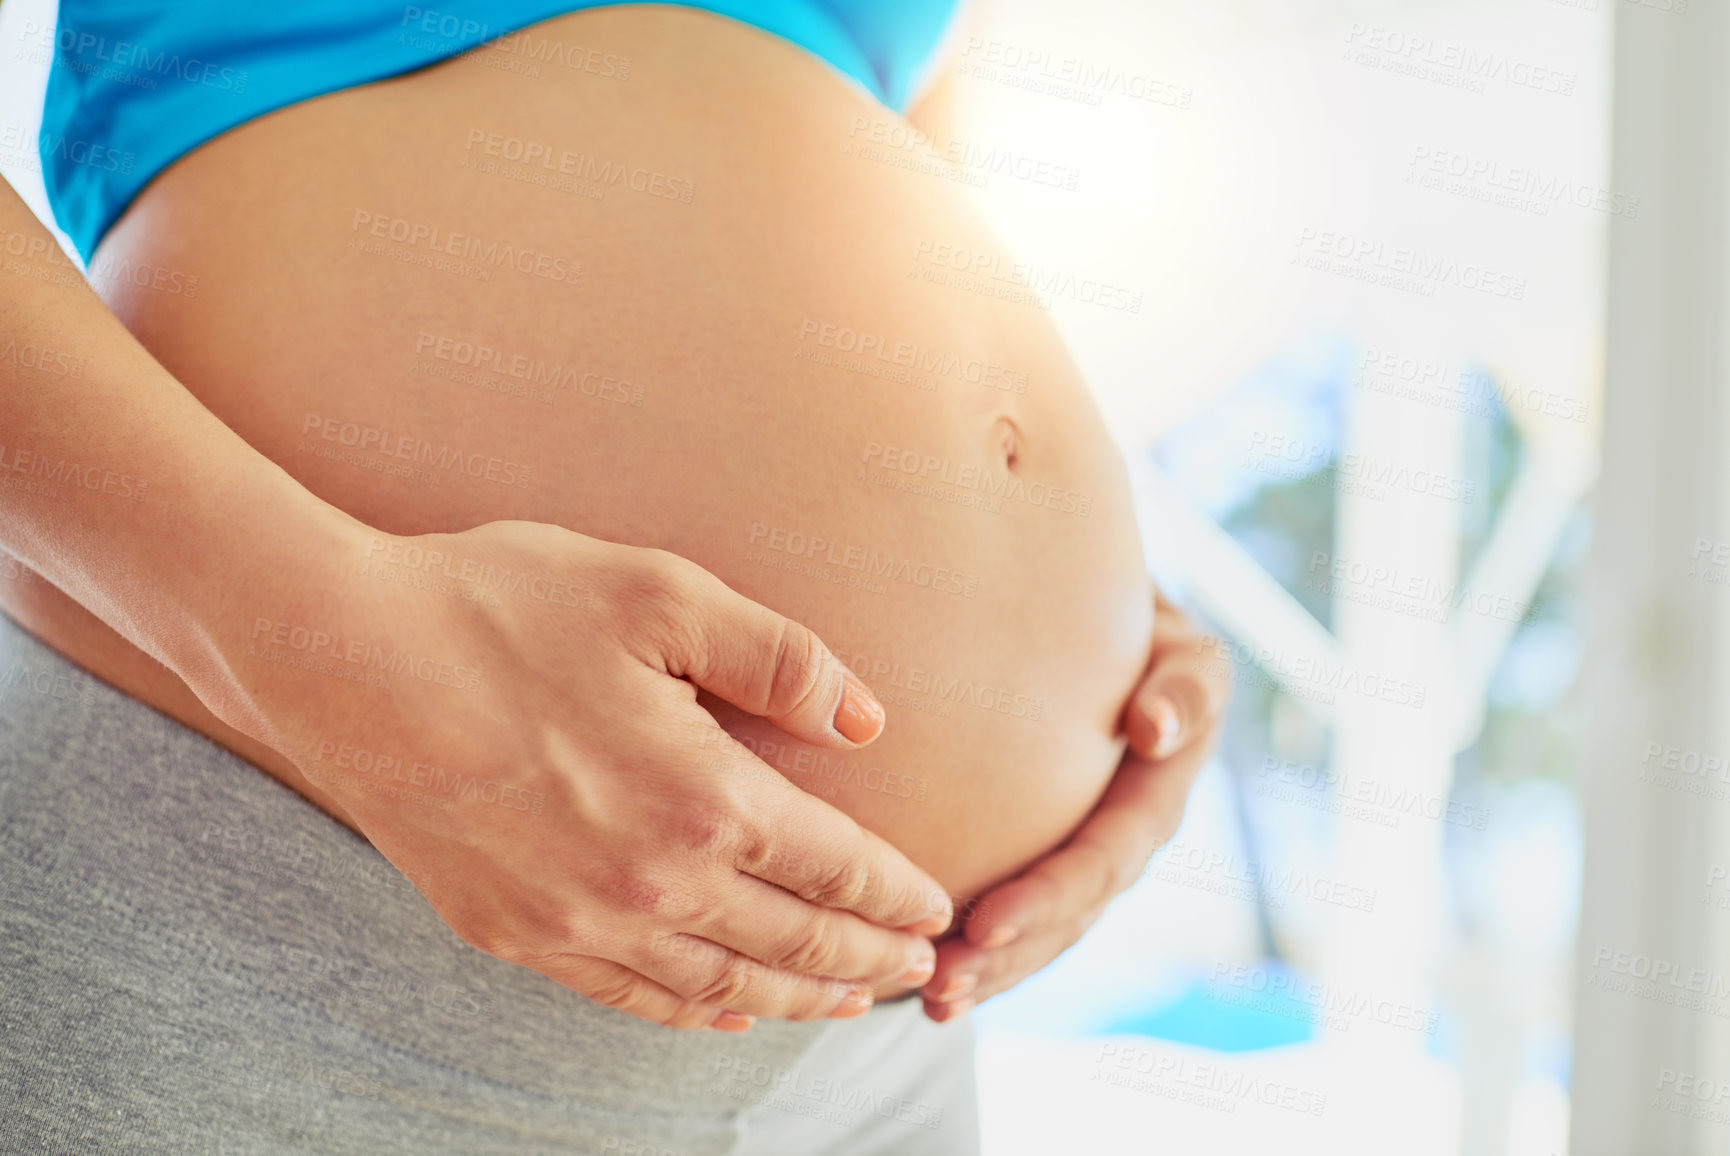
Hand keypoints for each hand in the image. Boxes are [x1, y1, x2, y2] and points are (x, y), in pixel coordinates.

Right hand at [227, 519, 951, 1031]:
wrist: (341, 654)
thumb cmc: (503, 606)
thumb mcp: (660, 596)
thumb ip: (780, 659)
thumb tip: (868, 720)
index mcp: (703, 797)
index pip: (835, 867)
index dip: (896, 894)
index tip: (938, 911)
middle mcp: (650, 882)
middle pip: (792, 940)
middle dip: (866, 958)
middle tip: (918, 969)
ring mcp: (575, 920)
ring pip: (720, 982)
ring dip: (797, 996)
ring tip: (848, 1002)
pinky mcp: (511, 932)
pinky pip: (629, 995)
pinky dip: (694, 1010)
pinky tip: (727, 1010)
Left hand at [919, 591, 1229, 1020]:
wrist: (1105, 625)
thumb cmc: (1140, 627)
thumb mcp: (1181, 648)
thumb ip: (1186, 685)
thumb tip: (1154, 730)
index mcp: (1156, 798)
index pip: (1103, 860)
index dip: (1050, 897)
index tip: (986, 922)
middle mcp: (1122, 844)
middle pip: (1065, 917)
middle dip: (1006, 956)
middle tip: (941, 982)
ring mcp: (1084, 860)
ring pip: (1040, 935)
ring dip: (988, 973)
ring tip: (929, 1000)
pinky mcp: (1046, 862)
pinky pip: (1015, 918)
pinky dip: (978, 956)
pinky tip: (922, 991)